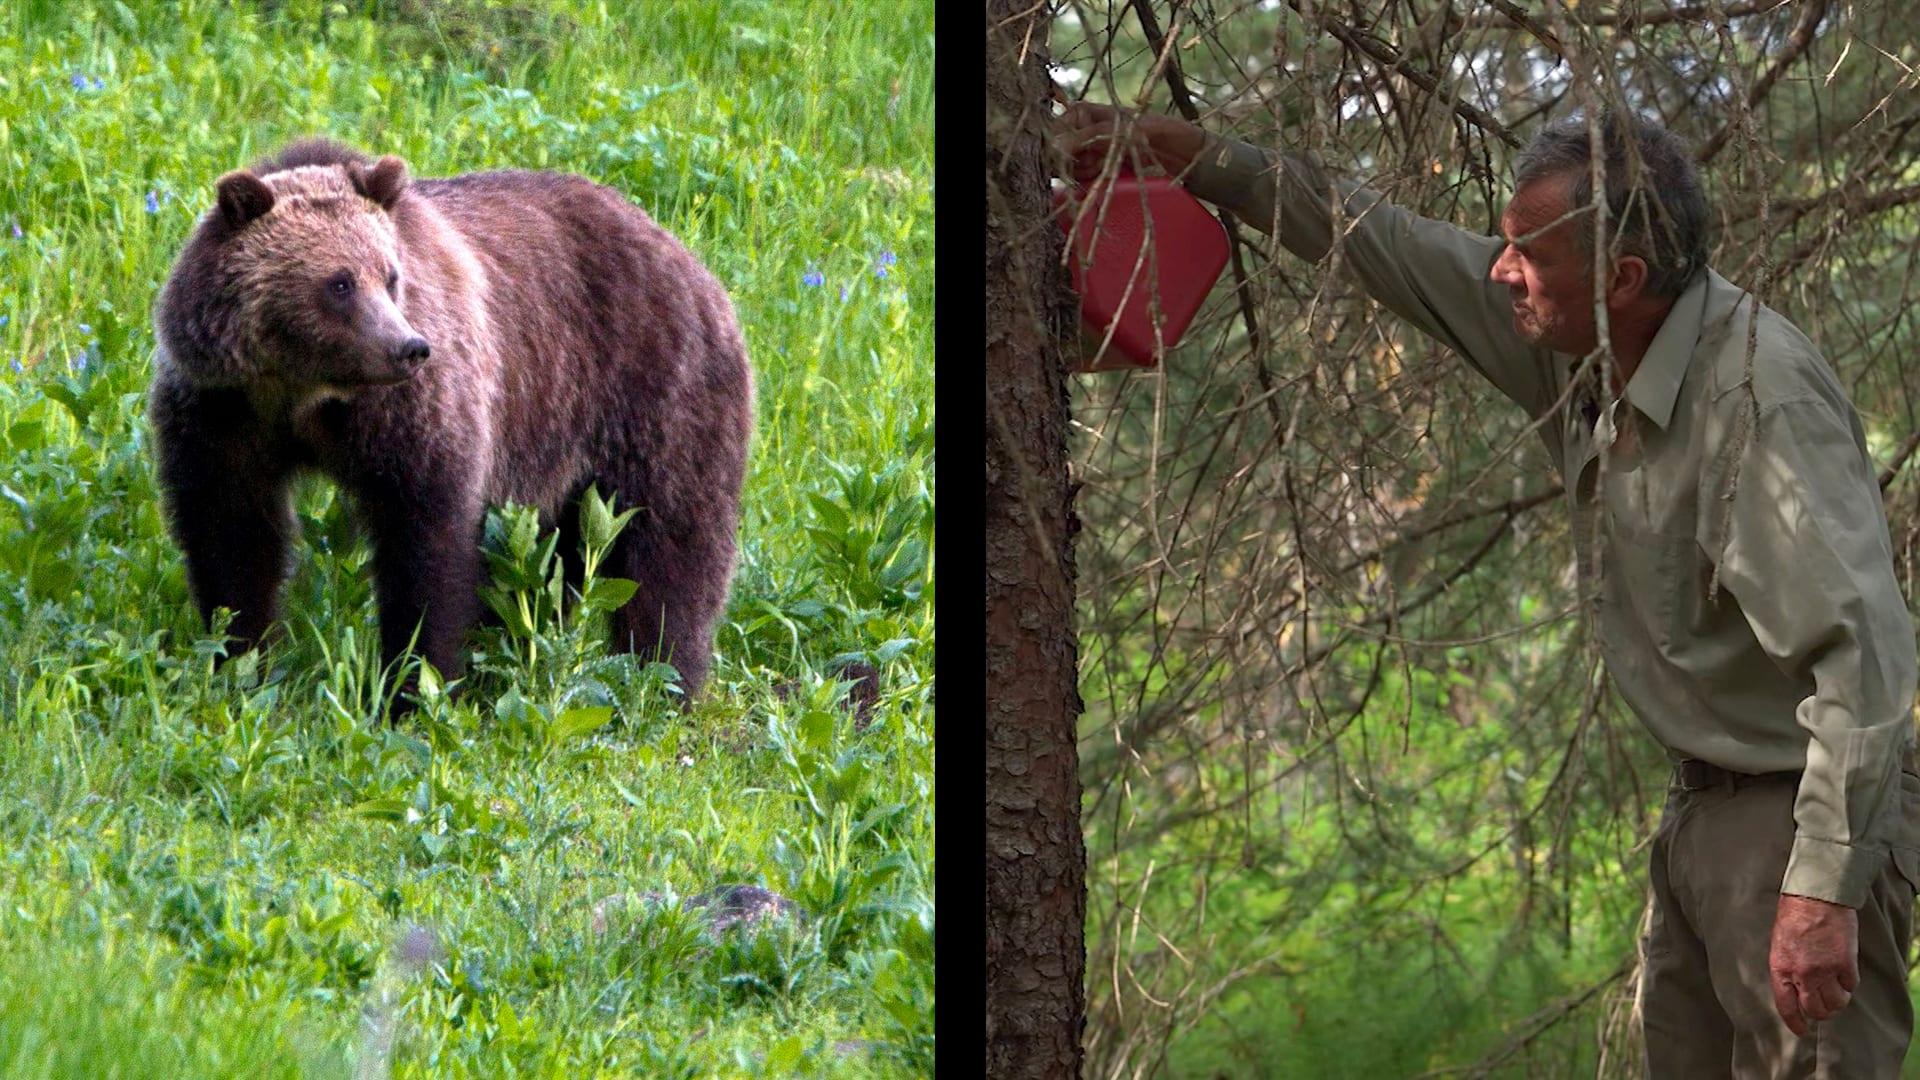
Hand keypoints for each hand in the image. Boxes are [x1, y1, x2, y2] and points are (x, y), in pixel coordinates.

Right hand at [1054, 102, 1207, 179]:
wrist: (1173, 150)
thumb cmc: (1146, 129)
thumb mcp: (1111, 132)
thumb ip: (1080, 140)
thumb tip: (1051, 149)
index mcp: (1079, 113)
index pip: (1053, 132)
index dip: (1060, 147)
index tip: (1075, 155)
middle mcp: (1079, 131)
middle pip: (1059, 154)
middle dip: (1076, 161)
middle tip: (1097, 160)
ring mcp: (1087, 151)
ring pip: (1069, 169)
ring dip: (1087, 171)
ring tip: (1108, 165)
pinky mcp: (1096, 169)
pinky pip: (1082, 180)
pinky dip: (1092, 180)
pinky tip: (1108, 174)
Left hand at [1770, 893, 1859, 1036]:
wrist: (1816, 896)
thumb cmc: (1793, 914)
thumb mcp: (1779, 943)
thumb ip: (1787, 966)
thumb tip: (1795, 986)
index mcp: (1780, 968)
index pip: (1786, 1006)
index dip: (1795, 1022)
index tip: (1801, 1030)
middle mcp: (1802, 974)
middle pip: (1815, 1009)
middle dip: (1820, 1012)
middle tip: (1823, 1007)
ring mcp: (1826, 970)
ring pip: (1836, 1003)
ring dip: (1837, 1001)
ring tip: (1836, 992)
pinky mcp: (1845, 964)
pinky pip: (1851, 986)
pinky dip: (1849, 984)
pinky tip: (1845, 975)